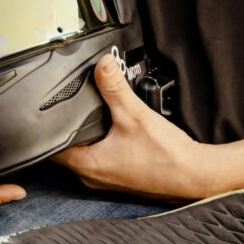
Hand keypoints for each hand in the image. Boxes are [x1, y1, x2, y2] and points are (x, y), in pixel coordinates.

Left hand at [54, 55, 209, 200]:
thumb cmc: (166, 157)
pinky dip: (105, 143)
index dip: (49, 128)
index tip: (48, 111)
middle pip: (69, 148)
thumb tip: (102, 64)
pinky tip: (118, 129)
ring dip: (90, 135)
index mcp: (88, 165)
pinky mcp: (123, 177)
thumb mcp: (134, 113)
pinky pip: (104, 157)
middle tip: (76, 105)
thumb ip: (114, 87)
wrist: (194, 176)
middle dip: (71, 126)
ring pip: (87, 152)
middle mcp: (94, 176)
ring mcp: (108, 179)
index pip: (52, 147)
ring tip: (98, 114)